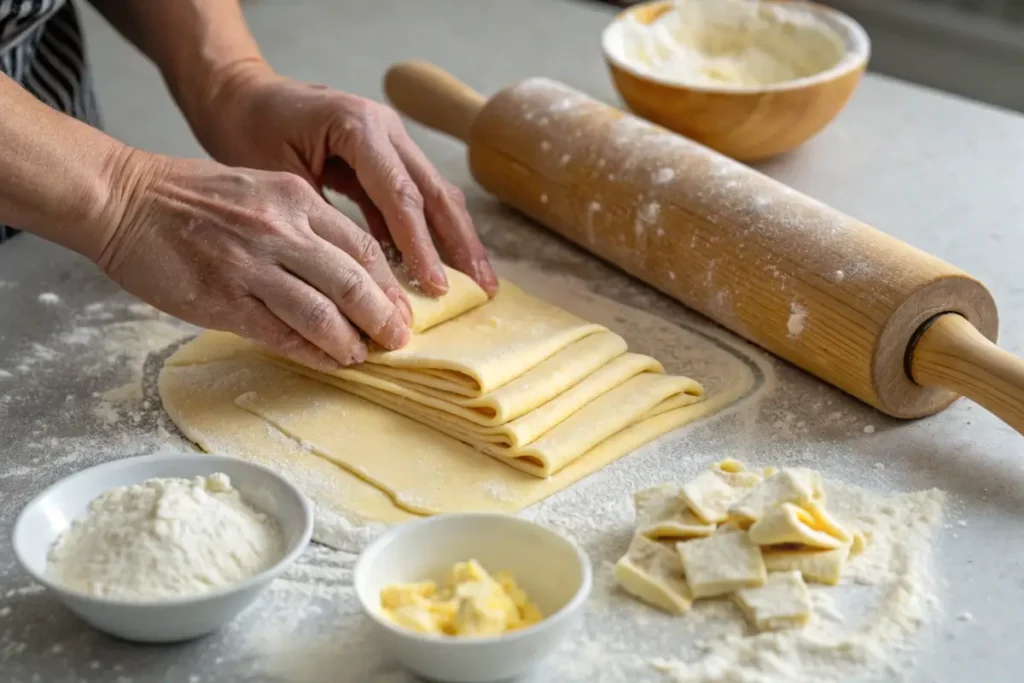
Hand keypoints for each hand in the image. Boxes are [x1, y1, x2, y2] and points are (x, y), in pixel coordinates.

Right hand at [97, 152, 413, 370]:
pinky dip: (311, 353)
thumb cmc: (191, 197)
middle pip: (353, 282)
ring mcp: (251, 266)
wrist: (122, 199)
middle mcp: (280, 230)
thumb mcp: (261, 189)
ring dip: (350, 342)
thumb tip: (347, 270)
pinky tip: (327, 362)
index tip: (403, 307)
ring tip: (362, 356)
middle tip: (398, 340)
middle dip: (383, 318)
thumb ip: (304, 224)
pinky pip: (280, 334)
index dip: (390, 283)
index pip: (362, 246)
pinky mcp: (223, 299)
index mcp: (295, 198)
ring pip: (322, 314)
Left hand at [193, 68, 497, 297]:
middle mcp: (386, 127)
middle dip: (461, 244)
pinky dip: (429, 232)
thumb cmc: (249, 131)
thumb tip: (362, 278)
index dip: (422, 246)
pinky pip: (415, 197)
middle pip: (435, 192)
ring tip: (480, 281)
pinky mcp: (387, 154)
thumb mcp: (280, 179)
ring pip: (435, 194)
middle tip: (482, 287)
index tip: (436, 288)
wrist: (241, 96)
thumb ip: (325, 220)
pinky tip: (441, 266)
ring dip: (457, 239)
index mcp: (359, 126)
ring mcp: (392, 138)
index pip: (401, 195)